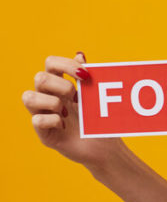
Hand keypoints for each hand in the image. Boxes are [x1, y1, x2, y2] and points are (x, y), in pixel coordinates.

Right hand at [23, 53, 123, 168]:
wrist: (104, 147)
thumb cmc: (99, 119)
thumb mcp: (95, 96)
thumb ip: (86, 76)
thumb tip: (79, 54)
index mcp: (60, 85)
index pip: (50, 63)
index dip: (65, 64)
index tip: (86, 74)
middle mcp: (48, 97)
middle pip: (39, 77)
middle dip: (62, 85)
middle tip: (77, 97)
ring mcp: (43, 115)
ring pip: (28, 96)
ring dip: (52, 101)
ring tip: (66, 112)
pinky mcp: (43, 133)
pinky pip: (37, 120)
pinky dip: (53, 120)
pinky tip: (64, 126)